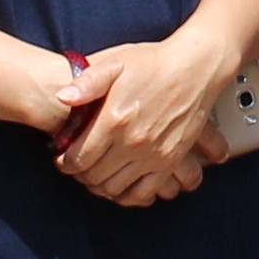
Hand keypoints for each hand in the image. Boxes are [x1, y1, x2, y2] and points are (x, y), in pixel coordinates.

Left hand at [56, 34, 225, 207]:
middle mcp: (133, 142)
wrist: (195, 67)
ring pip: (116, 188)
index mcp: (114, 119)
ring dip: (101, 186)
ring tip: (96, 175)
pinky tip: (122, 185)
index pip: (79, 158)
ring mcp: (153, 154)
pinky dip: (128, 195)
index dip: (65, 163)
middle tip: (76, 168)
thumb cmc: (154, 63)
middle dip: (80, 175)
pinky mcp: (171, 160)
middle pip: (95, 176)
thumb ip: (86, 82)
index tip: (62, 159)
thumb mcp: (115, 63)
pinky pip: (145, 192)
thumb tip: (62, 97)